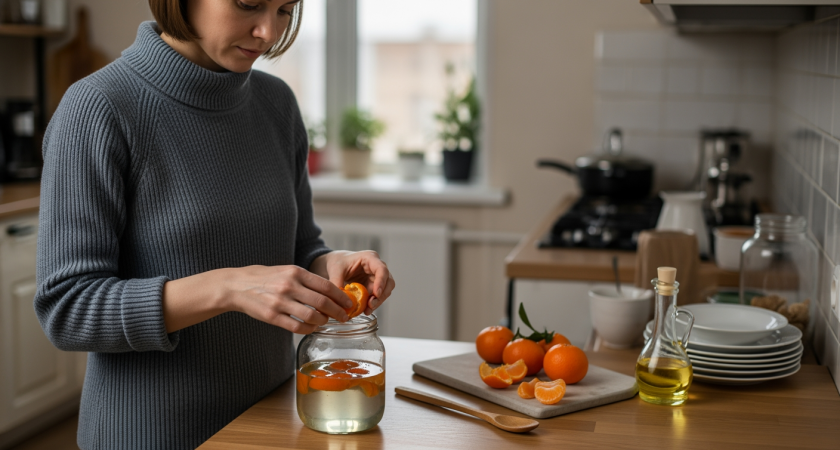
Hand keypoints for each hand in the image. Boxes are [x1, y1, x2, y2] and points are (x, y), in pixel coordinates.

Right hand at [162, 265, 354, 333]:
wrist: (236, 285)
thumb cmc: (264, 277)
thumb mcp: (286, 270)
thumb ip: (306, 279)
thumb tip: (330, 291)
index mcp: (295, 272)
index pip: (326, 285)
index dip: (341, 296)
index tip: (349, 303)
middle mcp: (289, 286)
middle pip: (322, 302)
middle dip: (337, 312)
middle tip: (344, 317)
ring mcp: (280, 302)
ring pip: (311, 316)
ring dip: (323, 321)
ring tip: (326, 322)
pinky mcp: (271, 316)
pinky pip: (296, 327)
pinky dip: (308, 329)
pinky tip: (311, 328)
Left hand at [310, 250, 395, 314]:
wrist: (336, 264)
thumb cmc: (338, 262)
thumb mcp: (335, 270)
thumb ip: (337, 283)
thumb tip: (339, 300)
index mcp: (370, 258)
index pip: (381, 269)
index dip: (381, 282)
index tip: (376, 294)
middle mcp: (376, 267)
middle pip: (388, 282)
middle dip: (382, 295)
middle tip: (371, 305)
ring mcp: (376, 277)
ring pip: (385, 291)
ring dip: (378, 301)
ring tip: (367, 310)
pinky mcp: (373, 286)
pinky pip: (378, 297)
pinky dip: (373, 304)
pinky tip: (365, 310)